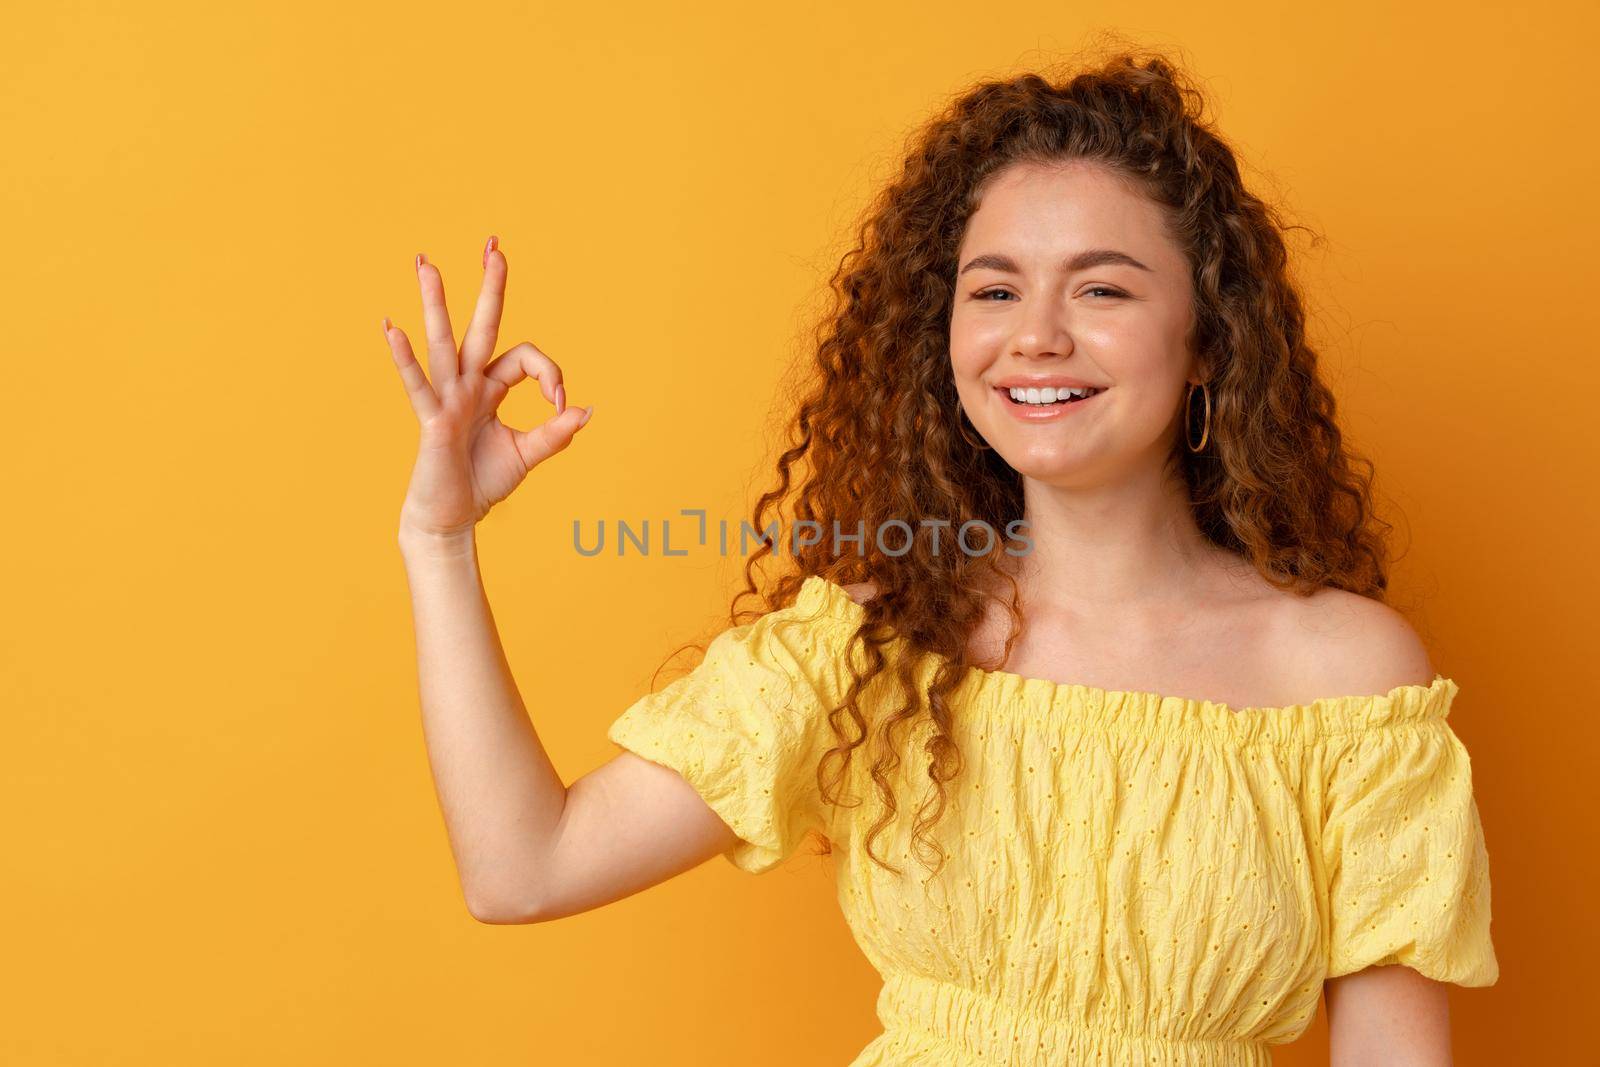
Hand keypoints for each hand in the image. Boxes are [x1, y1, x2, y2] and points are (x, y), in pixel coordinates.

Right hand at [383, 238, 591, 542]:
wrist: (452, 517)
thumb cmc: (483, 482)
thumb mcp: (527, 454)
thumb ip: (555, 433)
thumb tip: (587, 410)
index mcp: (491, 387)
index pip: (526, 359)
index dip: (550, 374)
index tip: (562, 403)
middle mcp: (468, 384)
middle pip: (482, 325)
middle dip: (490, 286)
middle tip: (494, 244)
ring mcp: (447, 398)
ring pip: (444, 341)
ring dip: (436, 301)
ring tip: (426, 262)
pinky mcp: (432, 419)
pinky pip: (419, 384)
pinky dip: (405, 358)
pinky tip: (392, 328)